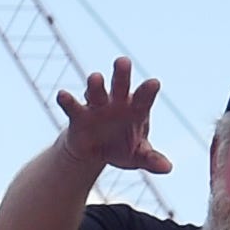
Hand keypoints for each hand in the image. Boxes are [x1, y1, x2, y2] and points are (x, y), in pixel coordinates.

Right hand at [53, 58, 168, 176]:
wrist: (96, 153)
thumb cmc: (123, 148)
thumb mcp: (138, 156)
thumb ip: (152, 159)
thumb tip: (167, 168)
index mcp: (136, 109)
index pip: (144, 98)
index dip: (148, 91)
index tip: (154, 83)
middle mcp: (116, 103)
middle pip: (120, 85)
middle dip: (121, 74)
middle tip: (123, 61)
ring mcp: (97, 107)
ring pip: (96, 92)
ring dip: (96, 85)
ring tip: (96, 77)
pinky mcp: (78, 116)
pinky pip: (72, 106)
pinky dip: (67, 101)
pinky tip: (62, 94)